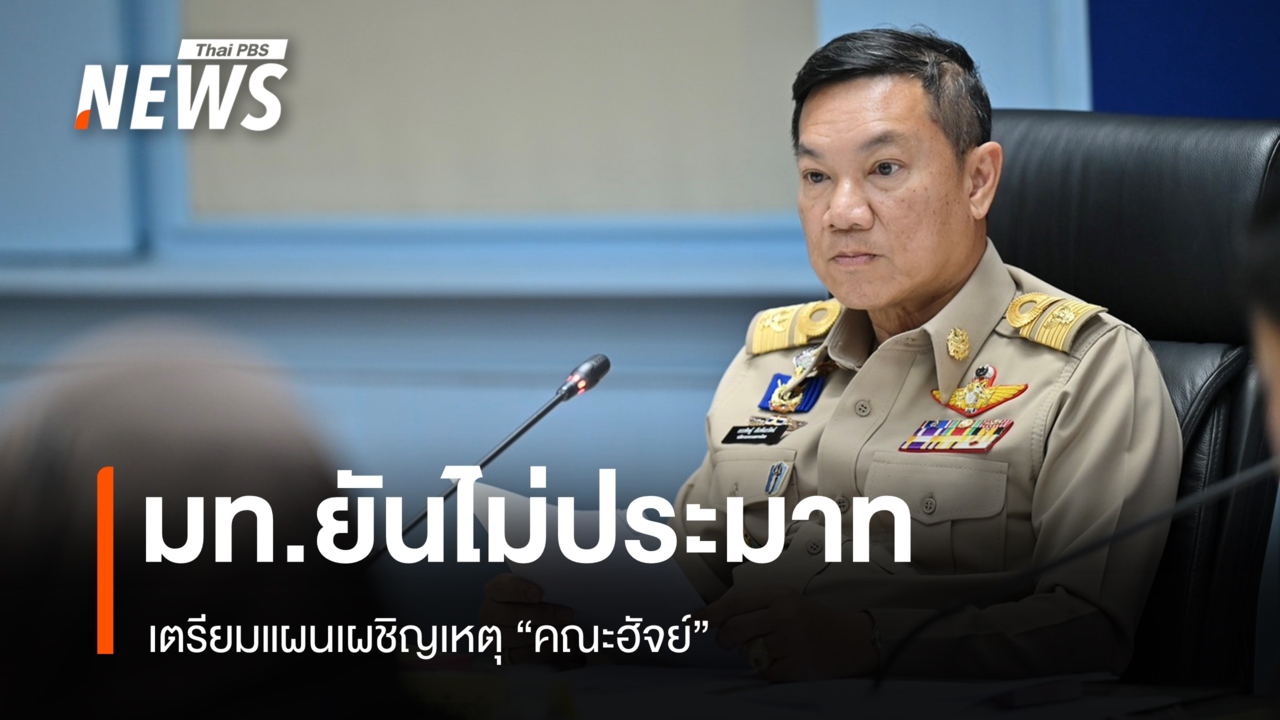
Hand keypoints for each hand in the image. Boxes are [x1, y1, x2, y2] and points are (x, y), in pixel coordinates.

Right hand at [479, 573, 579, 665]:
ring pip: (520, 636)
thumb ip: (544, 587)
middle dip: (543, 614)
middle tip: (567, 615)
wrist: (538, 626)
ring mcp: (494, 636)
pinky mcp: (504, 657)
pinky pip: (526, 655)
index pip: (502, 588)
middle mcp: (489, 613)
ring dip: (548, 633)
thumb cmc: (538, 602)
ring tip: (570, 629)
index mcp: (495, 590)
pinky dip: (547, 649)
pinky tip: (562, 643)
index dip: (519, 590)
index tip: (539, 593)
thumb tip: (561, 586)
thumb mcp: (538, 589)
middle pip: (513, 614)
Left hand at [695, 585, 878, 681]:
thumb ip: (753, 606)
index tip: (692, 622)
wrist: (850, 639)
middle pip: (733, 630)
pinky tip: (788, 660)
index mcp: (778, 595)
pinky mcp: (796, 665)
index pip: (733, 603)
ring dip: (753, 655)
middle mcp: (783, 614)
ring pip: (749, 653)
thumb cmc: (810, 619)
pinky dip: (771, 670)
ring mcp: (790, 640)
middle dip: (724, 640)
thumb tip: (714, 619)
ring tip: (773, 648)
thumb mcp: (785, 600)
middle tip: (727, 643)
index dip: (708, 614)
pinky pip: (766, 672)